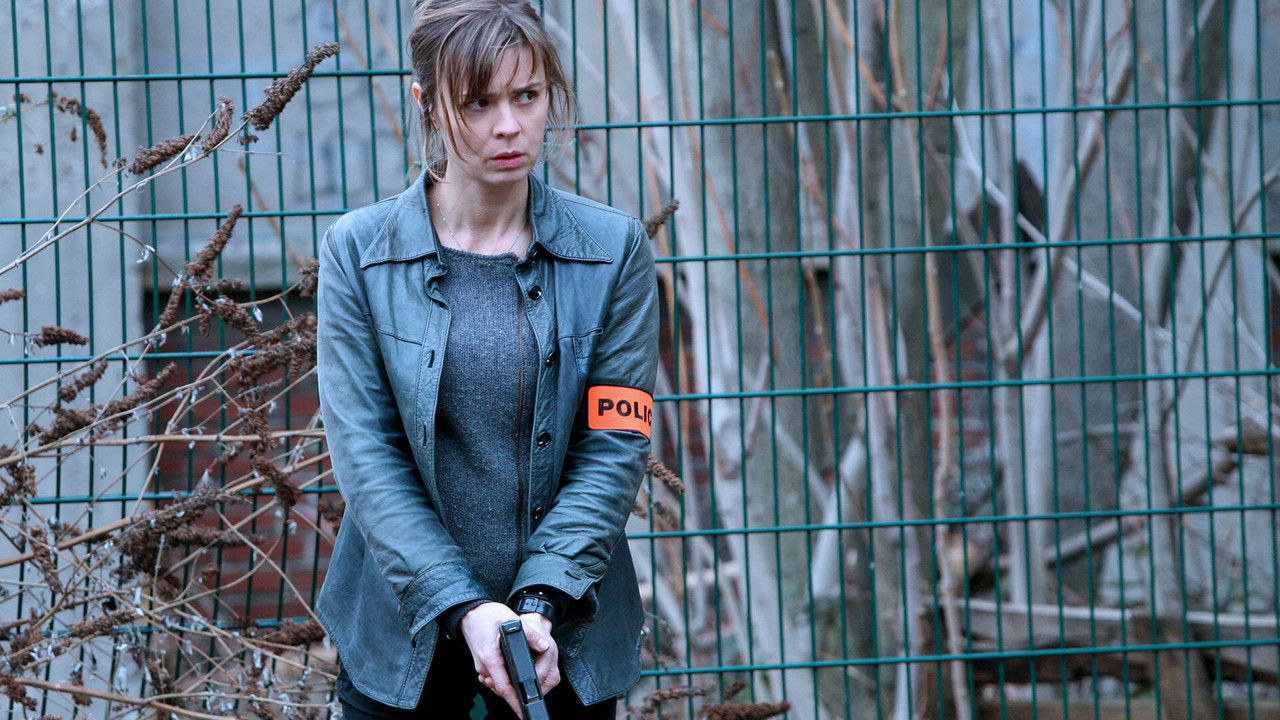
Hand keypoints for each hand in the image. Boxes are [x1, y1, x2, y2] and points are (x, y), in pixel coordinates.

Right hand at [459, 602, 559, 716]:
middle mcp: (484, 666)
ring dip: (510, 683)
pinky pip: (495, 676)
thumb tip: (544, 646)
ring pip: (499, 682)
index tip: (523, 710)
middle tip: (530, 691)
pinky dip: (504, 677)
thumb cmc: (487, 615)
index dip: (514, 701)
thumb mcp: (511, 620)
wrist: (470, 612)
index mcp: (490, 658)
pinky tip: (511, 671)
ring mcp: (482, 666)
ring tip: (524, 679)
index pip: (503, 686)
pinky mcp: (483, 664)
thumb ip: (529, 634)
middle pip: (502, 687)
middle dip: (516, 692)